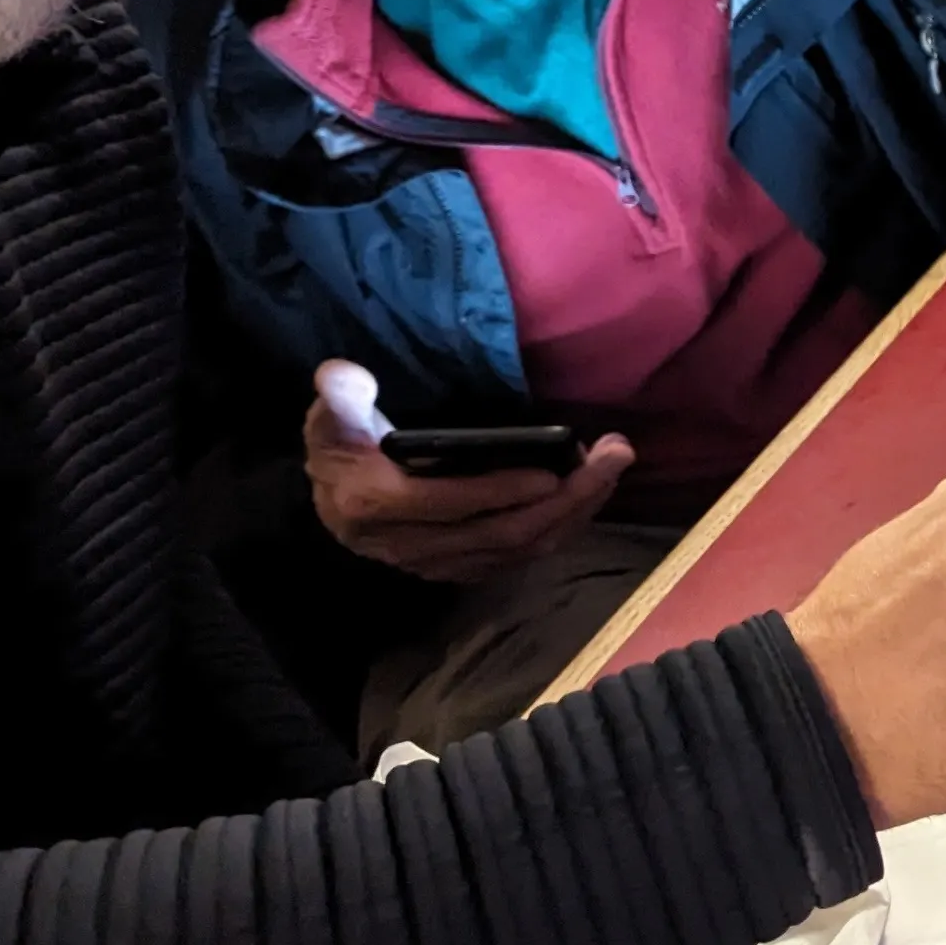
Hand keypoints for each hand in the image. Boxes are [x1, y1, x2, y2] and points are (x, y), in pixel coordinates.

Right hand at [304, 360, 627, 583]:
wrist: (330, 501)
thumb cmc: (339, 449)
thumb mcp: (329, 419)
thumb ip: (340, 398)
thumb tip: (343, 375)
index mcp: (379, 507)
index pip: (454, 505)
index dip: (506, 491)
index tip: (556, 469)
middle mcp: (412, 547)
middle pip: (503, 533)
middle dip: (568, 497)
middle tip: (615, 455)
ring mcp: (439, 565)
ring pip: (519, 549)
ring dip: (575, 513)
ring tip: (612, 469)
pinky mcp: (460, 570)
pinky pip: (519, 557)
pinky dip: (559, 529)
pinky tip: (588, 496)